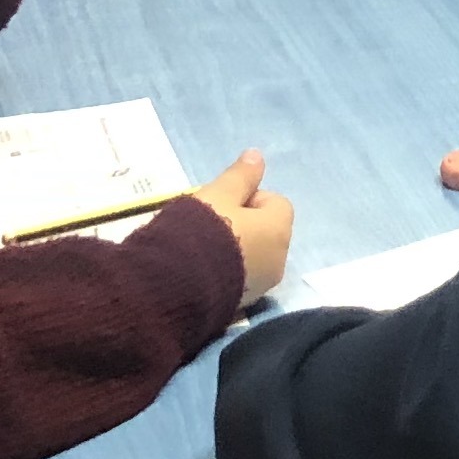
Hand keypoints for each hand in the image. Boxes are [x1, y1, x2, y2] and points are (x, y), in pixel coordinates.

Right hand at [188, 148, 292, 298]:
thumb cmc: (203, 230)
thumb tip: (258, 155)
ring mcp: (263, 285)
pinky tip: (200, 269)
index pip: (274, 203)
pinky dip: (226, 272)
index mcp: (279, 229)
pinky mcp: (243, 303)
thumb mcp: (219, 193)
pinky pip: (240, 279)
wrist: (179, 284)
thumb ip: (240, 175)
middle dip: (242, 225)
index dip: (248, 198)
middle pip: (266, 231)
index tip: (221, 203)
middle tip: (208, 224)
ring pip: (253, 257)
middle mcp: (280, 259)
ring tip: (201, 248)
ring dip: (234, 250)